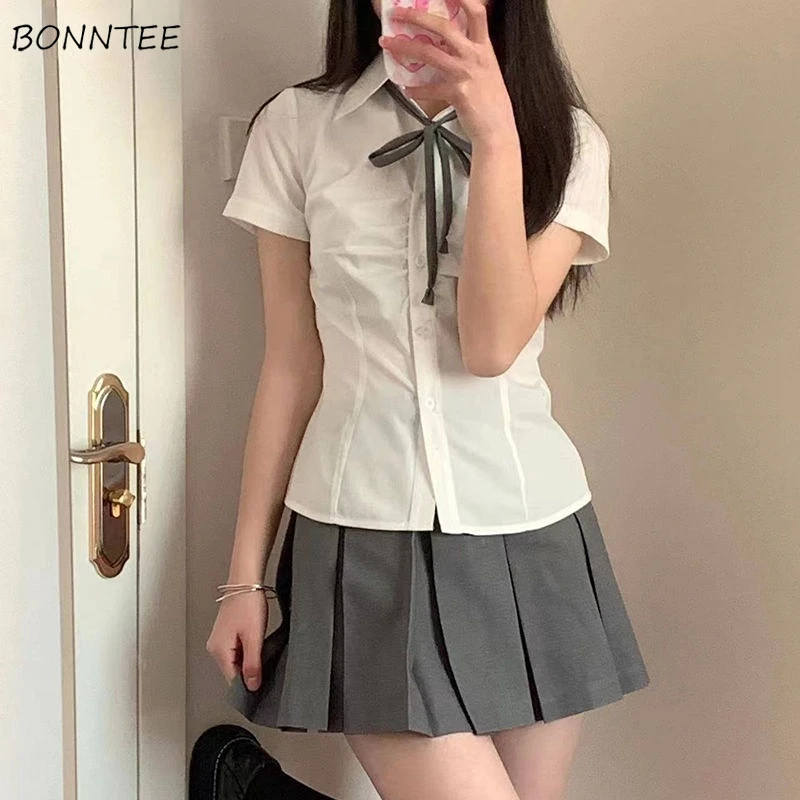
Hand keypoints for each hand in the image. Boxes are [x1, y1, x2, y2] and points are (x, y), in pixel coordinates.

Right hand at [206, 591, 267, 690]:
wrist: (246, 581)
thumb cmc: (248, 603)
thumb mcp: (254, 637)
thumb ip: (252, 664)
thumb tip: (252, 686)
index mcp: (219, 651)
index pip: (232, 681)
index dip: (248, 684)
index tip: (263, 682)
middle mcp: (215, 647)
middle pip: (233, 672)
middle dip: (249, 671)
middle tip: (265, 661)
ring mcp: (220, 640)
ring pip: (236, 661)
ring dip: (249, 659)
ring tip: (261, 646)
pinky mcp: (226, 633)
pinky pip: (237, 650)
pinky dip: (247, 650)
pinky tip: (257, 640)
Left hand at [379, 0, 517, 144]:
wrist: (497, 130)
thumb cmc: (492, 104)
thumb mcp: (487, 71)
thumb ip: (470, 55)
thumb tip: (447, 48)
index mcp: (483, 48)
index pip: (475, 12)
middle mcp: (474, 56)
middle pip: (443, 26)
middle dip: (416, 16)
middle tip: (399, 15)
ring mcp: (465, 74)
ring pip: (428, 52)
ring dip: (404, 46)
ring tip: (388, 44)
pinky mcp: (457, 93)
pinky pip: (429, 88)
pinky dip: (415, 89)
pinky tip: (407, 89)